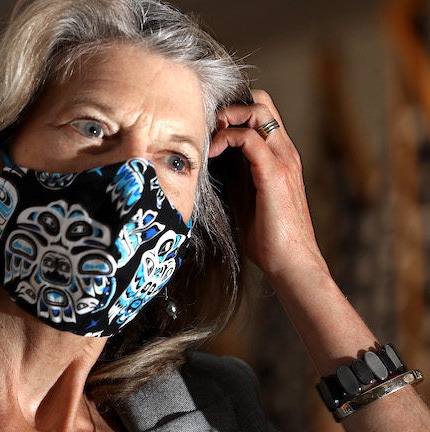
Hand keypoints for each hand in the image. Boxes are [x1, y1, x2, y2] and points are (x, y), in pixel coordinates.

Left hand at [209, 89, 327, 281]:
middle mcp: (285, 152)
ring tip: (208, 135)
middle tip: (208, 125)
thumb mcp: (246, 200)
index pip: (262, 113)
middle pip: (261, 102)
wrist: (291, 262)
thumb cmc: (268, 238)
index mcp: (280, 157)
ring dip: (227, 117)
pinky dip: (226, 138)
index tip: (210, 126)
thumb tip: (205, 171)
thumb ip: (235, 180)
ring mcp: (283, 161)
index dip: (235, 110)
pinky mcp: (275, 174)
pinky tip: (210, 153)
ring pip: (257, 112)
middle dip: (230, 106)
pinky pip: (249, 139)